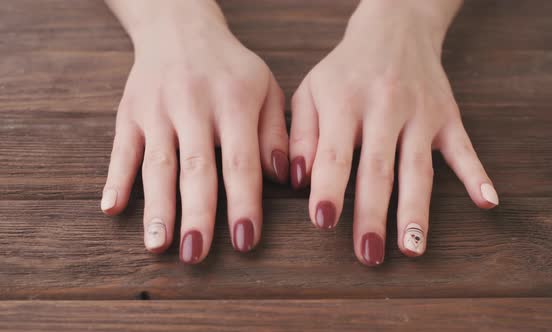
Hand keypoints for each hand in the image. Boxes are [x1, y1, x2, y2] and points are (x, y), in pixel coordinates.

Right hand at [100, 1, 288, 262]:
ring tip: (158, 246)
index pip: (240, 161)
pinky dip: (115, 179)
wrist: (180, 30)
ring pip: (157, 165)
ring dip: (157, 208)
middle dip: (196, 215)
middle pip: (195, 168)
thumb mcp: (266, 89)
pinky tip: (112, 208)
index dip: (243, 203)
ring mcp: (157, 111)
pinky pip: (121, 149)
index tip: (245, 240)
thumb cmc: (231, 69)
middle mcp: (193, 106)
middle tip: (196, 255)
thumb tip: (282, 178)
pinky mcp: (129, 113)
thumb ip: (276, 133)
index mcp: (234, 103)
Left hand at [289, 0, 497, 265]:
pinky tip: (487, 203)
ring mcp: (421, 113)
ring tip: (413, 248)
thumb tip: (297, 181)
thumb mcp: (310, 90)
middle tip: (369, 254)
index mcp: (344, 101)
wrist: (394, 30)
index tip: (324, 222)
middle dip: (373, 214)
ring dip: (416, 210)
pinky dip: (476, 175)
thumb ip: (300, 135)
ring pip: (418, 167)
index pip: (335, 152)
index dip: (328, 188)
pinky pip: (464, 148)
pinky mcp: (448, 116)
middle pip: (378, 168)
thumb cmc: (345, 70)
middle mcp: (384, 107)